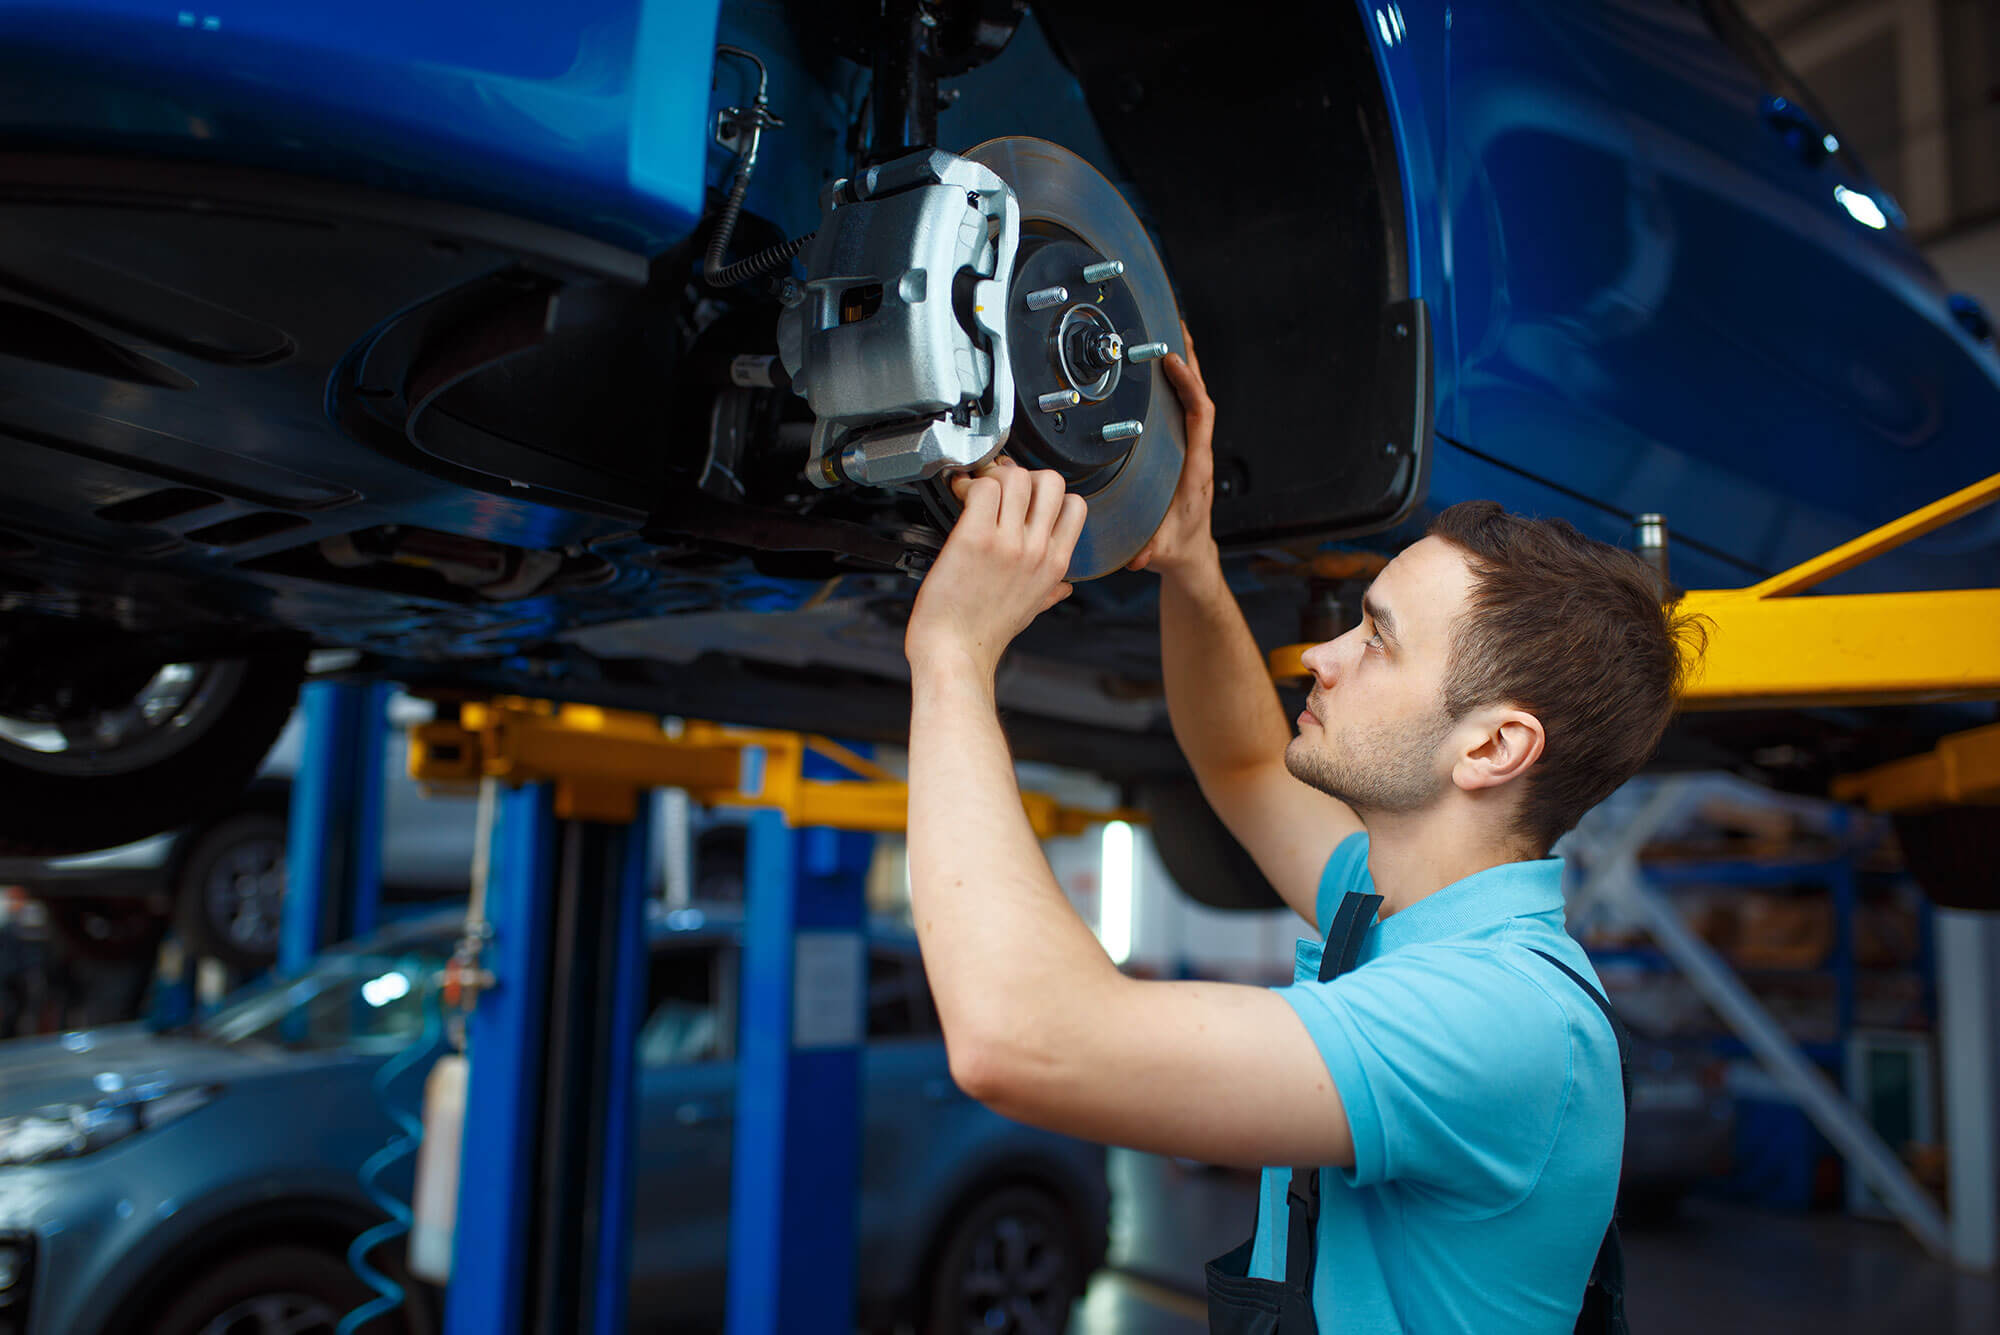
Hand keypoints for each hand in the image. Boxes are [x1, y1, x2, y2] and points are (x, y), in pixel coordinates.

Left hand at [905, 458, 1086, 679]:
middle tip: (1000, 490)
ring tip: (975, 492)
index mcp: (1055, 565)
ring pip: (1016, 477)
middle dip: (1025, 477)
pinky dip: (969, 484)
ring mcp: (1008, 543)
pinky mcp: (976, 537)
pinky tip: (959, 497)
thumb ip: (1051, 591)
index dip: (1049, 494)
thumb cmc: (985, 634)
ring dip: (993, 477)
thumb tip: (1064, 587)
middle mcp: (1037, 550)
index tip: (1025, 500)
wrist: (955, 652)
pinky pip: (983, 488)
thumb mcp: (1031, 610)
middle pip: (1051, 481)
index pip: (1075, 505)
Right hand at [1126, 321, 1217, 578]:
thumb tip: (1138, 558)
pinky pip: (1185, 409)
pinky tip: (1162, 369)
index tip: (1171, 362)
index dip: (1189, 386)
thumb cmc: (1175, 547)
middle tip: (1175, 326)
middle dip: (1190, 361)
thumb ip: (1149, 552)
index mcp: (1195, 468)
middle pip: (1200, 396)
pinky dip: (1178, 385)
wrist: (1191, 554)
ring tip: (1170, 334)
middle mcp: (1198, 453)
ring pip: (1194, 400)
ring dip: (1186, 367)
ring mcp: (1193, 450)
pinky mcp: (1185, 450)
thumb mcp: (1160, 551)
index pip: (1199, 416)